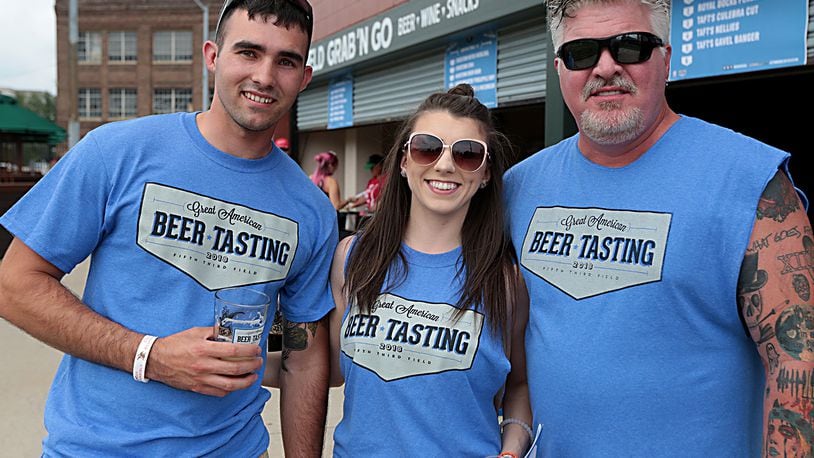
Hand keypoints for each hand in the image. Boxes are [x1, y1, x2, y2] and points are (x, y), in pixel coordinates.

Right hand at [145, 327, 262, 396]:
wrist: (155, 360)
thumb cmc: (174, 345)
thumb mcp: (195, 332)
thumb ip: (214, 331)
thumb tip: (229, 330)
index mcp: (204, 349)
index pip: (233, 350)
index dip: (249, 350)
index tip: (256, 349)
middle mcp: (204, 365)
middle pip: (235, 368)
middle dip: (252, 365)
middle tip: (258, 362)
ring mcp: (201, 379)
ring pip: (230, 384)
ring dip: (246, 381)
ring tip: (253, 376)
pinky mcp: (197, 388)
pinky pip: (218, 392)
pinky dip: (230, 389)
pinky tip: (237, 384)